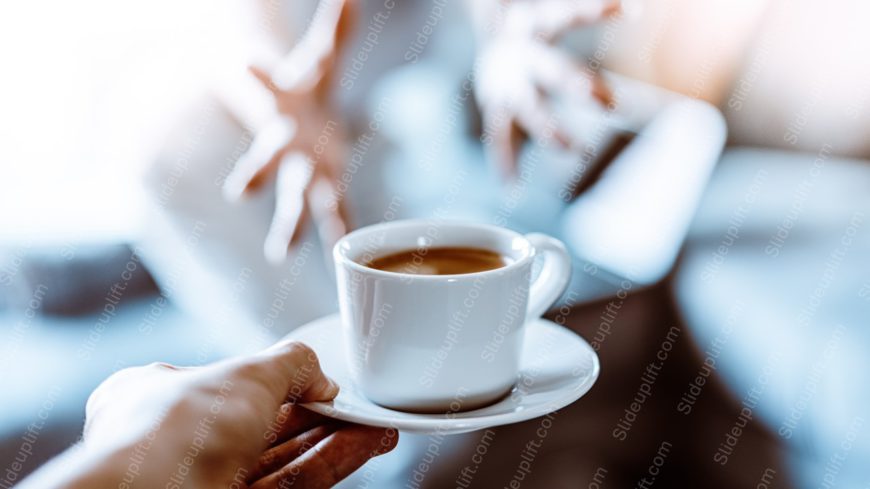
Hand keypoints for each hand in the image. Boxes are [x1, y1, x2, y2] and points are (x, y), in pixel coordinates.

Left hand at [55, 342, 396, 487]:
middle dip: (317, 414)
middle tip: (357, 406)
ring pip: (282, 458)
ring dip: (333, 439)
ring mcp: (204, 482)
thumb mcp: (245, 372)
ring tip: (374, 425)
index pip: (228, 383)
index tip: (319, 380)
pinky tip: (363, 444)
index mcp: (155, 397)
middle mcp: (177, 444)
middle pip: (264, 426)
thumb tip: (320, 376)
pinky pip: (292, 483)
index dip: (280, 381)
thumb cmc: (174, 430)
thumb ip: (290, 364)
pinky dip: (330, 462)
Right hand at [222, 0, 354, 263]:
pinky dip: (337, 230)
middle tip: (239, 191)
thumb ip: (336, 35)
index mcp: (283, 109)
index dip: (258, 73)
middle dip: (257, 173)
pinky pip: (332, 213)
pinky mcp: (323, 189)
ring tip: (280, 254)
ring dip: (288, 225)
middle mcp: (286, 146)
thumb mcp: (321, 63)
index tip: (244, 62)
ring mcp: (302, 172)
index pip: (267, 89)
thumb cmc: (306, 94)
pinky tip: (342, 255)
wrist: (292, 124)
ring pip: (292, 200)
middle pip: (268, 160)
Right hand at [473, 0, 619, 175]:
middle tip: (609, 103)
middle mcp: (519, 54)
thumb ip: (591, 14)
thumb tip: (640, 9)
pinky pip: (498, 138)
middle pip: (550, 68)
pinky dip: (505, 162)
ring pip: (528, 109)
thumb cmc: (533, 30)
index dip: (598, 11)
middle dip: (576, 84)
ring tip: (575, 149)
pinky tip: (513, 186)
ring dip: (550, 130)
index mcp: (536, 24)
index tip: (635, 11)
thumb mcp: (552, 18)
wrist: (486, 42)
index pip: (568, 15)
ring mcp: (504, 84)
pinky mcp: (494, 108)